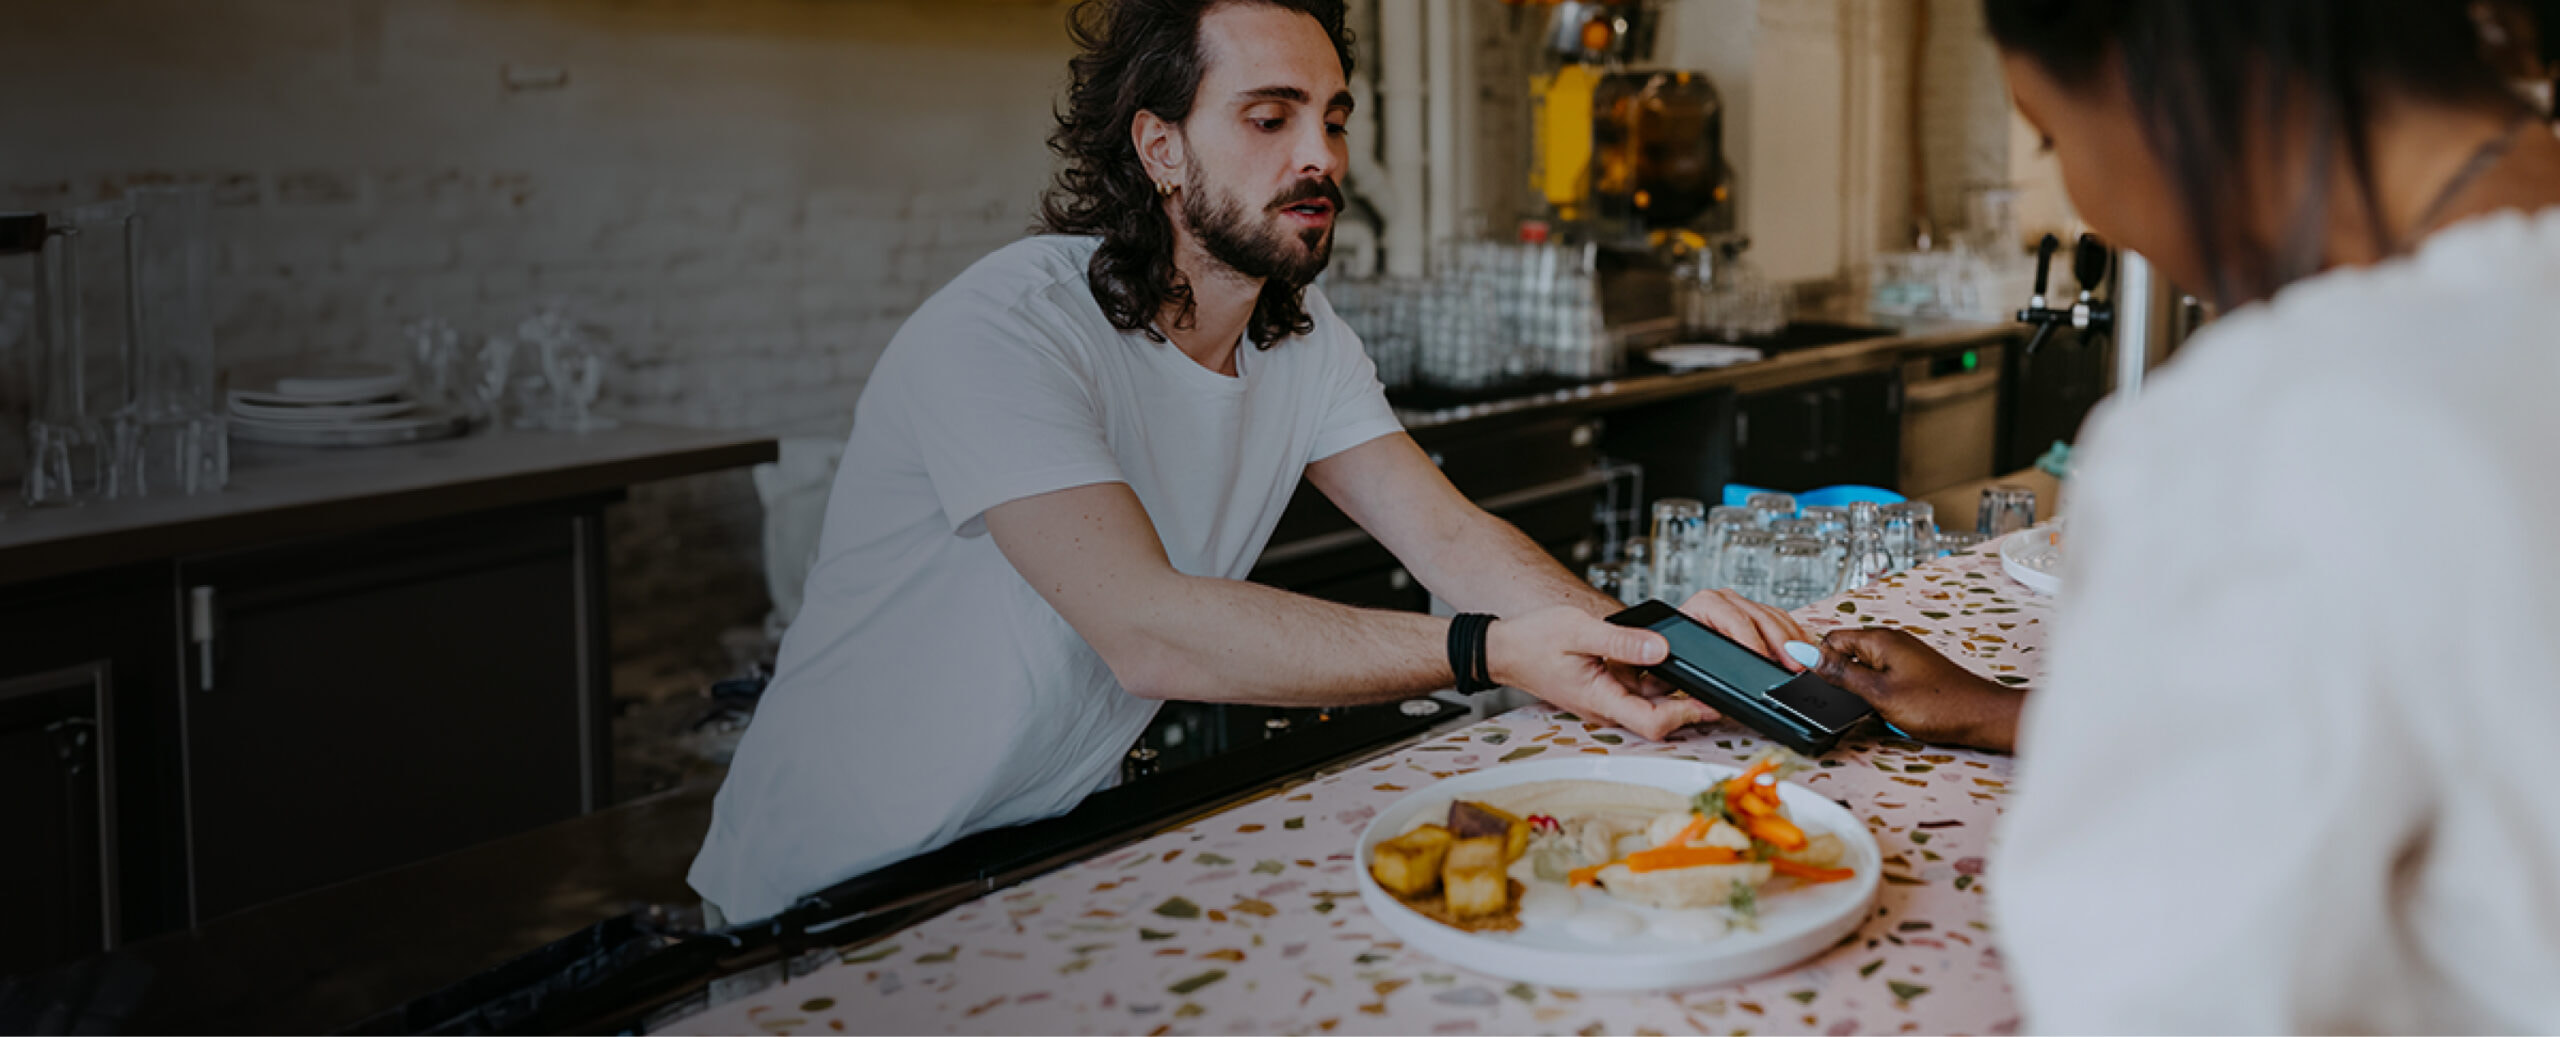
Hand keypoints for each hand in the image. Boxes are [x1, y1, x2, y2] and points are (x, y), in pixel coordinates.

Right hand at [1487, 605, 1719, 740]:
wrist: (1504, 648)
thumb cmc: (1534, 640)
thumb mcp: (1579, 630)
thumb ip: (1622, 639)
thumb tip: (1661, 646)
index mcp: (1602, 698)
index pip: (1654, 723)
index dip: (1686, 715)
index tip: (1711, 701)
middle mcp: (1607, 705)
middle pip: (1660, 718)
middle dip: (1692, 705)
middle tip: (1722, 688)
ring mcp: (1606, 699)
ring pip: (1652, 703)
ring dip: (1677, 691)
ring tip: (1704, 671)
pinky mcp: (1605, 689)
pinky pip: (1639, 691)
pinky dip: (1658, 680)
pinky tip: (1669, 660)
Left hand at [1675, 590, 1817, 670]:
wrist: (1667, 646)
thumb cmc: (1669, 656)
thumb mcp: (1673, 666)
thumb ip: (1688, 678)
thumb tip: (1709, 699)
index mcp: (1702, 605)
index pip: (1733, 618)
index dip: (1752, 639)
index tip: (1766, 659)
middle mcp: (1724, 601)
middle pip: (1760, 616)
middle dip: (1781, 644)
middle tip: (1795, 666)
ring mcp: (1741, 606)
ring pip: (1775, 618)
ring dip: (1793, 642)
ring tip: (1805, 664)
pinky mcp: (1755, 616)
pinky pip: (1781, 622)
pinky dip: (1794, 638)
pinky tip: (1804, 654)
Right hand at [1796, 628, 2023, 752]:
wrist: (1981, 717)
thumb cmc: (1938, 704)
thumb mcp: (1878, 692)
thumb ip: (1840, 673)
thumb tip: (1805, 653)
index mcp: (1880, 639)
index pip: (1831, 639)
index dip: (1821, 664)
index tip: (1823, 688)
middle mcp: (1892, 641)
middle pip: (1847, 653)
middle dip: (1844, 679)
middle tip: (1857, 702)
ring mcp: (1904, 655)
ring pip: (1865, 667)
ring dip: (1863, 689)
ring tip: (1879, 707)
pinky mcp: (1913, 670)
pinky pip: (1882, 676)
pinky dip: (1880, 693)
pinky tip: (1892, 709)